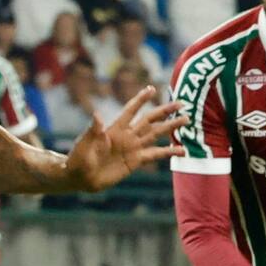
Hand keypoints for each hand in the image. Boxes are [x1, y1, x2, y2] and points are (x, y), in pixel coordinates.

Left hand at [66, 86, 187, 191]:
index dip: (140, 99)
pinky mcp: (136, 161)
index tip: (151, 88)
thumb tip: (97, 114)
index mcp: (114, 129)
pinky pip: (155, 155)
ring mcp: (132, 148)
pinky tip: (182, 151)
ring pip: (156, 134)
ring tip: (186, 121)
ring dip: (170, 127)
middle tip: (181, 103)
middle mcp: (127, 136)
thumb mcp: (84, 143)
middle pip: (149, 120)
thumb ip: (93, 130)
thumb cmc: (79, 158)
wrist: (80, 178)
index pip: (131, 110)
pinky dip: (168, 152)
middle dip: (164, 111)